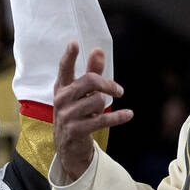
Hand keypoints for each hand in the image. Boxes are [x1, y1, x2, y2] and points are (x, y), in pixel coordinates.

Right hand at [52, 42, 132, 180]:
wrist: (68, 146)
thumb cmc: (76, 113)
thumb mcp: (81, 93)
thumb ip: (92, 71)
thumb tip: (98, 50)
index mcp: (61, 87)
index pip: (64, 68)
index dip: (69, 56)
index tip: (74, 43)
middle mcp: (61, 99)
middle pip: (89, 81)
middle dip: (108, 84)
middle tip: (118, 91)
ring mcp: (67, 115)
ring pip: (97, 100)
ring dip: (105, 106)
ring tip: (99, 112)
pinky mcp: (76, 130)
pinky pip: (103, 119)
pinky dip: (119, 117)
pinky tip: (128, 114)